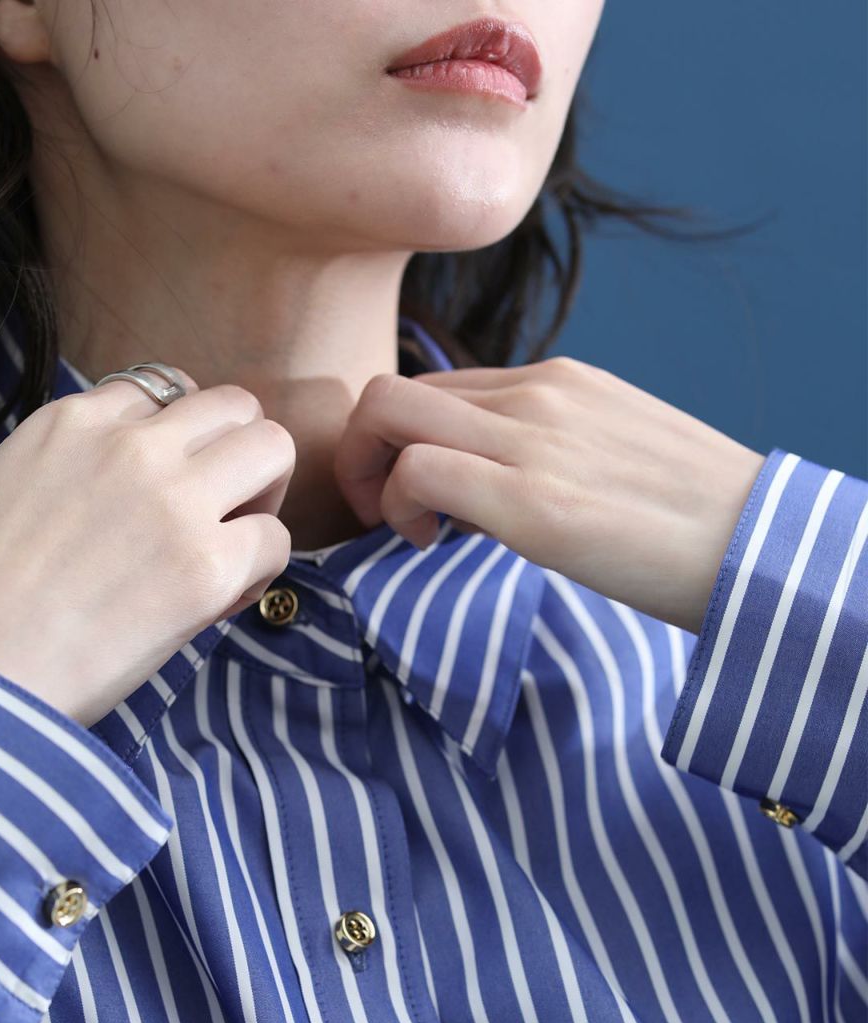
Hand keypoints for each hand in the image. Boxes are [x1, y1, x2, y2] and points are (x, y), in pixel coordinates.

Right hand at [0, 371, 294, 726]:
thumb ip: (22, 480)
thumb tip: (31, 501)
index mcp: (68, 424)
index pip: (159, 390)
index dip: (175, 439)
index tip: (165, 487)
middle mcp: (129, 446)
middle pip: (231, 406)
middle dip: (236, 455)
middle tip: (217, 512)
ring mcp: (173, 501)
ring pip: (272, 448)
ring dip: (262, 496)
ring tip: (231, 546)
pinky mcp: (204, 567)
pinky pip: (276, 541)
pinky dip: (260, 569)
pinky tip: (220, 601)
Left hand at [332, 355, 766, 633]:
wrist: (757, 545)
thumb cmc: (688, 518)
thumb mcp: (610, 453)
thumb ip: (543, 453)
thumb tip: (477, 496)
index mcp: (556, 383)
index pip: (436, 386)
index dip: (401, 442)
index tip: (418, 496)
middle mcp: (535, 396)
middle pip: (391, 389)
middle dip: (360, 452)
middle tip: (385, 511)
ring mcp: (530, 441)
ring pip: (387, 412)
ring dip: (368, 476)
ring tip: (411, 530)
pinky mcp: (529, 501)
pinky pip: (416, 472)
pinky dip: (396, 508)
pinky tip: (430, 543)